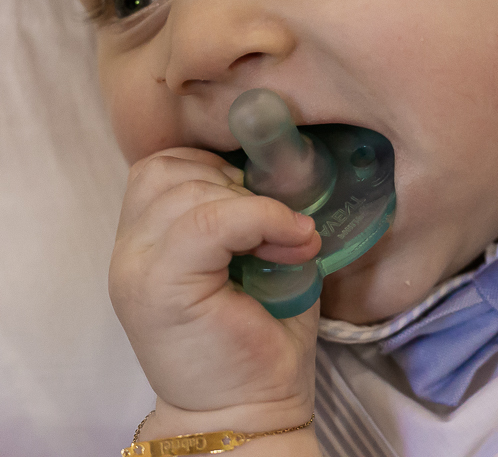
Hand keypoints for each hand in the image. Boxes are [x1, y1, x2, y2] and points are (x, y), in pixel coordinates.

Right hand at [109, 147, 321, 431]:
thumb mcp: (258, 254)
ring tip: (289, 244)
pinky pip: (208, 222)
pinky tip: (290, 243)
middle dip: (237, 185)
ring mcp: (137, 267)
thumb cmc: (261, 334)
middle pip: (174, 170)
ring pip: (190, 191)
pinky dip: (260, 220)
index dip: (220, 168)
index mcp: (148, 238)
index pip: (166, 164)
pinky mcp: (159, 286)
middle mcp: (131, 249)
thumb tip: (282, 166)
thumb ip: (250, 210)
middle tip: (279, 228)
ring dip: (254, 206)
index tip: (264, 201)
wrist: (247, 410)